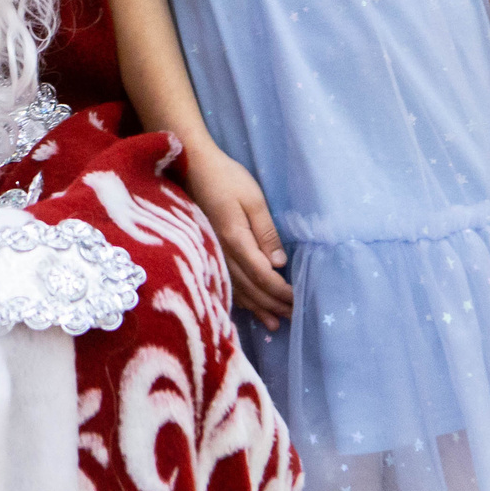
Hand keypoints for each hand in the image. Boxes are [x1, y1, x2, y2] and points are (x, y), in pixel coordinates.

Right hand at [185, 145, 293, 330]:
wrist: (191, 167)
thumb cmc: (225, 178)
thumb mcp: (253, 199)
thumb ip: (266, 232)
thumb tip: (279, 263)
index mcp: (236, 240)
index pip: (263, 276)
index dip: (281, 292)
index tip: (298, 300)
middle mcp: (222, 254)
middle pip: (252, 289)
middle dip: (274, 304)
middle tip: (295, 316)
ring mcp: (212, 256)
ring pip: (238, 291)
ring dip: (259, 308)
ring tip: (276, 322)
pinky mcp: (208, 253)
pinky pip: (225, 284)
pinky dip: (241, 300)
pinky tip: (249, 308)